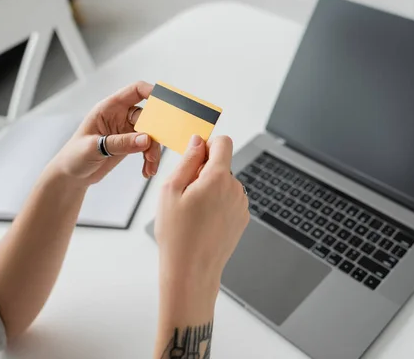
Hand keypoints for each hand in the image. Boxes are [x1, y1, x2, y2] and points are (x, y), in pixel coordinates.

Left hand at [51, 81, 161, 185]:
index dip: (153, 93)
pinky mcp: (131, 144)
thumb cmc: (74, 156)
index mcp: (109, 108)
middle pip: (149, 116)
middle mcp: (120, 116)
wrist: (71, 175)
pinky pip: (148, 147)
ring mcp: (127, 130)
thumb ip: (120, 143)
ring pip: (151, 134)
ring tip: (150, 166)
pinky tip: (147, 170)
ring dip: (154, 150)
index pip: (136, 91)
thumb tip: (146, 139)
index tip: (166, 105)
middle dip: (155, 133)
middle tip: (154, 150)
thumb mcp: (93, 148)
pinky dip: (150, 158)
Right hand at [155, 135, 249, 284]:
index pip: (223, 143)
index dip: (207, 145)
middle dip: (204, 172)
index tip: (194, 157)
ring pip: (225, 183)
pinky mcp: (243, 218)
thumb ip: (187, 160)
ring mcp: (242, 204)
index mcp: (219, 177)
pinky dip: (217, 204)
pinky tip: (203, 223)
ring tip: (193, 213)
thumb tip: (198, 142)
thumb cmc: (177, 234)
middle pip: (222, 165)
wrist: (192, 271)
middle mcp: (236, 188)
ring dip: (210, 189)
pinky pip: (229, 200)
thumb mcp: (171, 190)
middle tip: (185, 196)